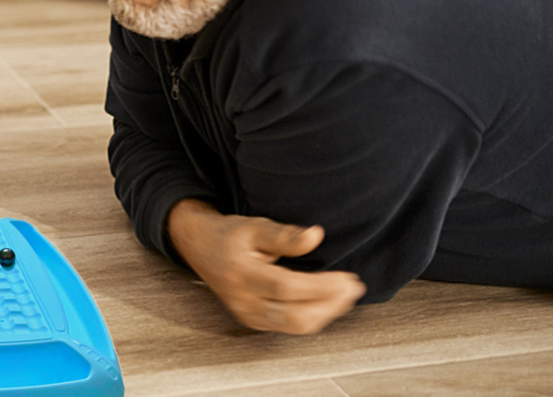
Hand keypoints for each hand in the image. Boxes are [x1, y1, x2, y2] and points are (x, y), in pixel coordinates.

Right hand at [167, 199, 366, 334]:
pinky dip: (313, 317)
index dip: (321, 286)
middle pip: (294, 316)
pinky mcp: (253, 321)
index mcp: (241, 275)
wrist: (199, 247)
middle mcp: (242, 300)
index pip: (287, 288)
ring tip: (346, 295)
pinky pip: (289, 327)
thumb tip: (316, 236)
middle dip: (331, 305)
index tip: (347, 278)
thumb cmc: (228, 235)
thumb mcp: (254, 226)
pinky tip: (327, 302)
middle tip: (354, 287)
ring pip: (295, 326)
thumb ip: (284, 235)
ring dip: (326, 313)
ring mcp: (247, 314)